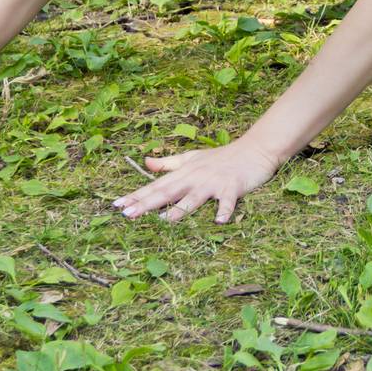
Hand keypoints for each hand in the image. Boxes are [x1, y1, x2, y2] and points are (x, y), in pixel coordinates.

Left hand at [113, 140, 280, 224]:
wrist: (254, 149)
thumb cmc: (221, 157)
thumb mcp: (192, 158)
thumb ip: (168, 163)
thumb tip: (144, 163)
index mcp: (184, 172)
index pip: (156, 185)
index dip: (136, 195)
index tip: (116, 205)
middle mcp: (195, 177)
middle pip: (168, 192)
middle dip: (147, 203)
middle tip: (127, 214)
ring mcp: (214, 183)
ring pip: (194, 197)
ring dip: (180, 209)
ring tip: (165, 221)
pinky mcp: (233, 187)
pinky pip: (228, 201)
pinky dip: (225, 210)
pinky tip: (220, 221)